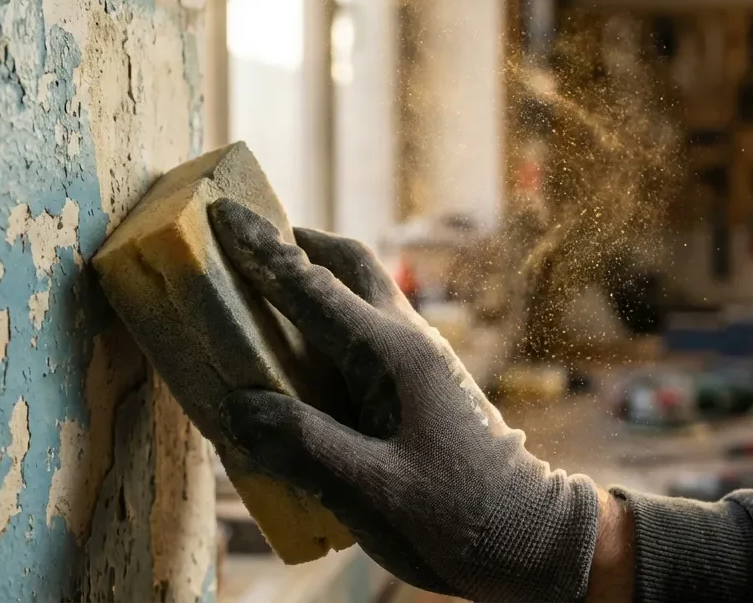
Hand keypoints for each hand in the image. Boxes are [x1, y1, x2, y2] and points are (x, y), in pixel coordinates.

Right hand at [210, 199, 601, 601]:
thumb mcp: (371, 490)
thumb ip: (303, 445)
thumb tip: (238, 407)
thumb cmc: (456, 518)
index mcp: (391, 356)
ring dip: (317, 277)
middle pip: (351, 265)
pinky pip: (371, 330)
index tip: (223, 212)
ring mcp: (422, 361)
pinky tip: (308, 354)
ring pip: (365, 294)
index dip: (261, 251)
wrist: (528, 540)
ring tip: (269, 286)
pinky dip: (331, 319)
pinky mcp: (426, 385)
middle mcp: (409, 342)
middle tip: (250, 235)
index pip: (312, 288)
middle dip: (298, 244)